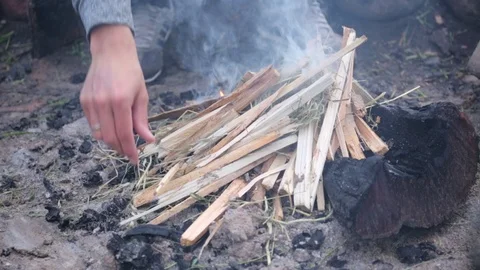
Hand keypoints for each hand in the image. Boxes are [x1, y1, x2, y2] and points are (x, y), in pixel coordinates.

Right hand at [80, 25, 154, 163]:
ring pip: (99, 134)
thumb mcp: (141, 95)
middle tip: (130, 153)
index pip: (124, 134)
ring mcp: (91, 102)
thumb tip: (148, 140)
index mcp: (121, 101)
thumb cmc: (131, 73)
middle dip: (121, 149)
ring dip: (111, 142)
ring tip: (122, 141)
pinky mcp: (83, 101)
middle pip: (110, 137)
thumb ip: (142, 120)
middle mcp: (103, 103)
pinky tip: (112, 127)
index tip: (135, 160)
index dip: (130, 150)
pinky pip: (92, 124)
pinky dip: (102, 131)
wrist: (111, 53)